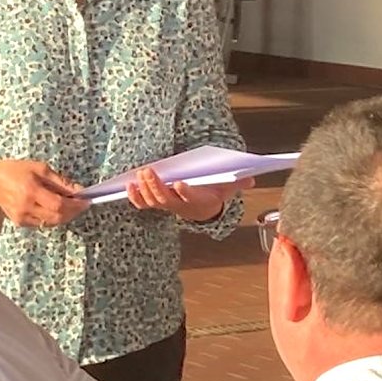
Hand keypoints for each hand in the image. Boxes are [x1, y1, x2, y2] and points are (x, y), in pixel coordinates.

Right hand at [0, 159, 87, 227]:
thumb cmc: (18, 170)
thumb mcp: (41, 168)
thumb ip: (60, 182)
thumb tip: (79, 191)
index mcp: (31, 190)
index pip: (59, 204)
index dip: (75, 205)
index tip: (87, 201)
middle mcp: (25, 206)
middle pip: (57, 216)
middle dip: (73, 212)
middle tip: (82, 205)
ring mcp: (21, 217)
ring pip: (51, 222)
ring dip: (65, 216)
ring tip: (72, 207)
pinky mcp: (19, 222)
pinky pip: (42, 223)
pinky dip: (53, 218)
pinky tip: (57, 210)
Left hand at [126, 167, 253, 222]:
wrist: (203, 209)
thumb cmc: (213, 193)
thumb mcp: (227, 188)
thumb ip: (237, 182)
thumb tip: (252, 179)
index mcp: (197, 201)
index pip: (190, 198)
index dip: (185, 192)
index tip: (179, 183)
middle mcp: (180, 206)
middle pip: (166, 199)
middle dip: (156, 185)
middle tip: (149, 171)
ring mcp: (167, 206)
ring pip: (153, 201)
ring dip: (145, 188)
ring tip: (141, 172)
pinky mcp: (157, 204)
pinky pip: (144, 204)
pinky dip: (135, 197)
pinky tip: (129, 186)